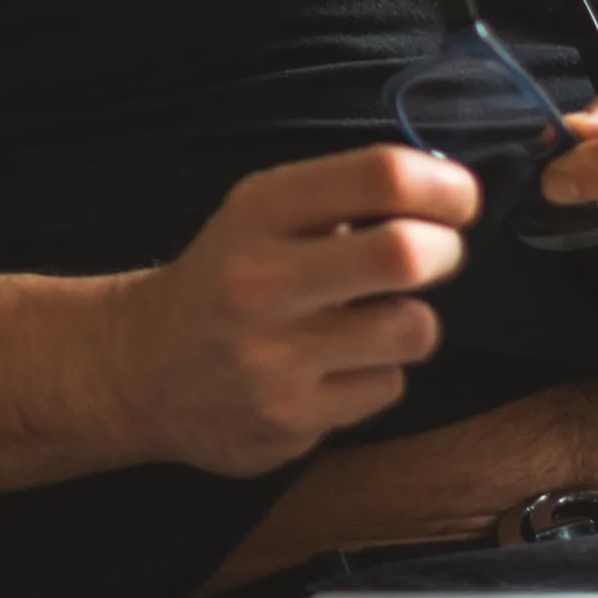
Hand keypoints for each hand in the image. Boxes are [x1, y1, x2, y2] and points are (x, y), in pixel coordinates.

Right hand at [108, 147, 479, 477]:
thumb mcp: (259, 216)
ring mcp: (273, 357)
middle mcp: (260, 280)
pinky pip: (386, 387)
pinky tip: (333, 368)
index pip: (378, 176)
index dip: (444, 186)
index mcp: (258, 211)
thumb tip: (445, 194)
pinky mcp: (289, 420)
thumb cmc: (224, 278)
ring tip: (372, 320)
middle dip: (445, 251)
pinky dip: (376, 374)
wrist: (137, 368)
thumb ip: (340, 200)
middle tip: (437, 255)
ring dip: (410, 321)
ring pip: (412, 329)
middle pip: (404, 253)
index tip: (459, 200)